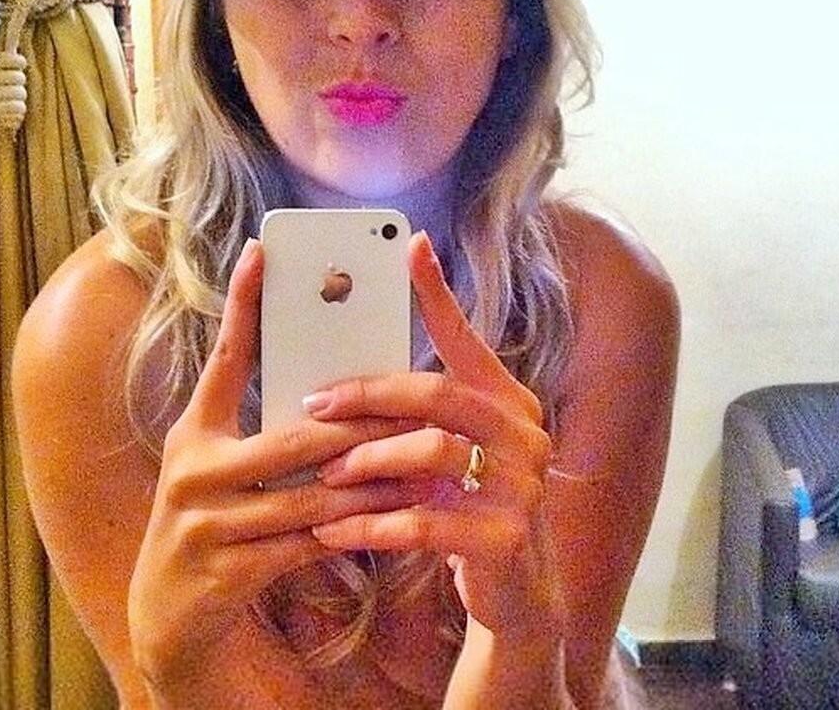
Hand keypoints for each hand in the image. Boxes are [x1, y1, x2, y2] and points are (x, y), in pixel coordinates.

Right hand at [127, 238, 428, 700]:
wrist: (169, 614)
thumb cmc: (213, 519)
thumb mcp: (223, 465)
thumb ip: (263, 426)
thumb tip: (335, 385)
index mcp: (196, 431)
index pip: (224, 357)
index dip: (243, 304)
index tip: (262, 251)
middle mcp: (195, 469)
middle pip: (296, 436)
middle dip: (365, 425)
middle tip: (421, 405)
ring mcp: (205, 523)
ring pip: (313, 494)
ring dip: (376, 483)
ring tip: (425, 467)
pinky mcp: (225, 572)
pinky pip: (308, 544)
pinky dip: (355, 532)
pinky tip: (393, 522)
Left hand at [304, 232, 564, 638]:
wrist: (516, 592)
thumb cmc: (468, 505)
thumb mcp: (448, 451)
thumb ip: (417, 415)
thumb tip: (347, 376)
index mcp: (508, 401)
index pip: (466, 340)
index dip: (438, 294)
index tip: (410, 246)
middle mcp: (524, 433)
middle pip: (438, 393)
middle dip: (369, 395)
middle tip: (315, 401)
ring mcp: (521, 486)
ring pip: (432, 452)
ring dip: (368, 460)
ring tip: (323, 473)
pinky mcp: (505, 540)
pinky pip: (425, 522)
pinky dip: (372, 524)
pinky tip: (332, 531)